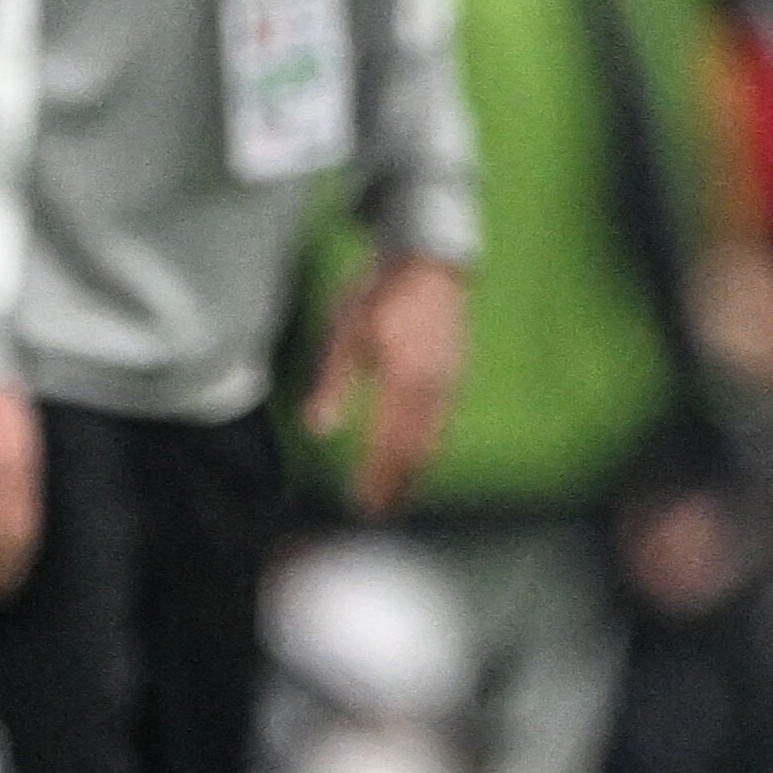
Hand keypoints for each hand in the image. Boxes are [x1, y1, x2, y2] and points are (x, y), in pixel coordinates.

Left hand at [311, 256, 468, 513]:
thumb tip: (317, 430)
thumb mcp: (346, 333)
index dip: (375, 478)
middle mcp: (434, 389)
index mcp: (405, 380)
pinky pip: (442, 425)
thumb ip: (333, 384)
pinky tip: (414, 459)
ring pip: (433, 441)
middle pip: (415, 451)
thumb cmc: (379, 293)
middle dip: (395, 485)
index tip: (359, 503)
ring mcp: (450, 383)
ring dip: (413, 473)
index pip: (389, 444)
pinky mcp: (455, 376)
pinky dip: (426, 449)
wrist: (428, 260)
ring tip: (395, 497)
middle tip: (375, 512)